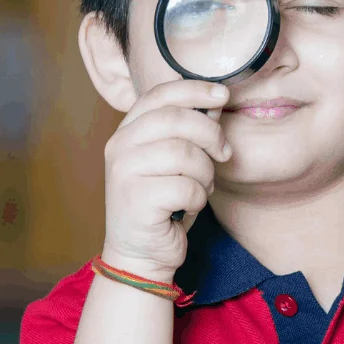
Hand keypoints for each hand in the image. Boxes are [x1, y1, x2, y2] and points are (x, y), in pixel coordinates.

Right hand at [100, 79, 230, 281]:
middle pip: (176, 120)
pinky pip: (186, 187)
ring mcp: (124, 173)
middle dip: (211, 134)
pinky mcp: (136, 200)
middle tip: (224, 152)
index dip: (194, 89)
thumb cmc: (162, 205)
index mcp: (127, 131)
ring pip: (184, 154)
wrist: (140, 254)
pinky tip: (189, 206)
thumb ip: (188, 131)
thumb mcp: (174, 162)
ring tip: (202, 186)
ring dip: (205, 173)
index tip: (222, 94)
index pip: (160, 95)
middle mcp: (119, 147)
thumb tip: (215, 100)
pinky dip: (198, 198)